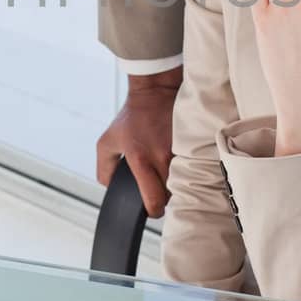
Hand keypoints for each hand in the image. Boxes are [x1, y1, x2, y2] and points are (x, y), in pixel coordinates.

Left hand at [96, 66, 181, 217]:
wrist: (156, 90)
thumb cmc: (133, 117)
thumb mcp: (107, 141)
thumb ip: (104, 169)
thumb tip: (112, 187)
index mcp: (141, 160)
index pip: (154, 201)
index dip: (152, 210)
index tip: (151, 206)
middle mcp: (163, 158)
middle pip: (172, 196)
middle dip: (166, 197)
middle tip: (160, 187)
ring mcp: (182, 152)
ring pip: (185, 184)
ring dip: (178, 183)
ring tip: (170, 173)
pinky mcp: (196, 145)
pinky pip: (196, 169)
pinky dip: (190, 171)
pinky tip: (183, 164)